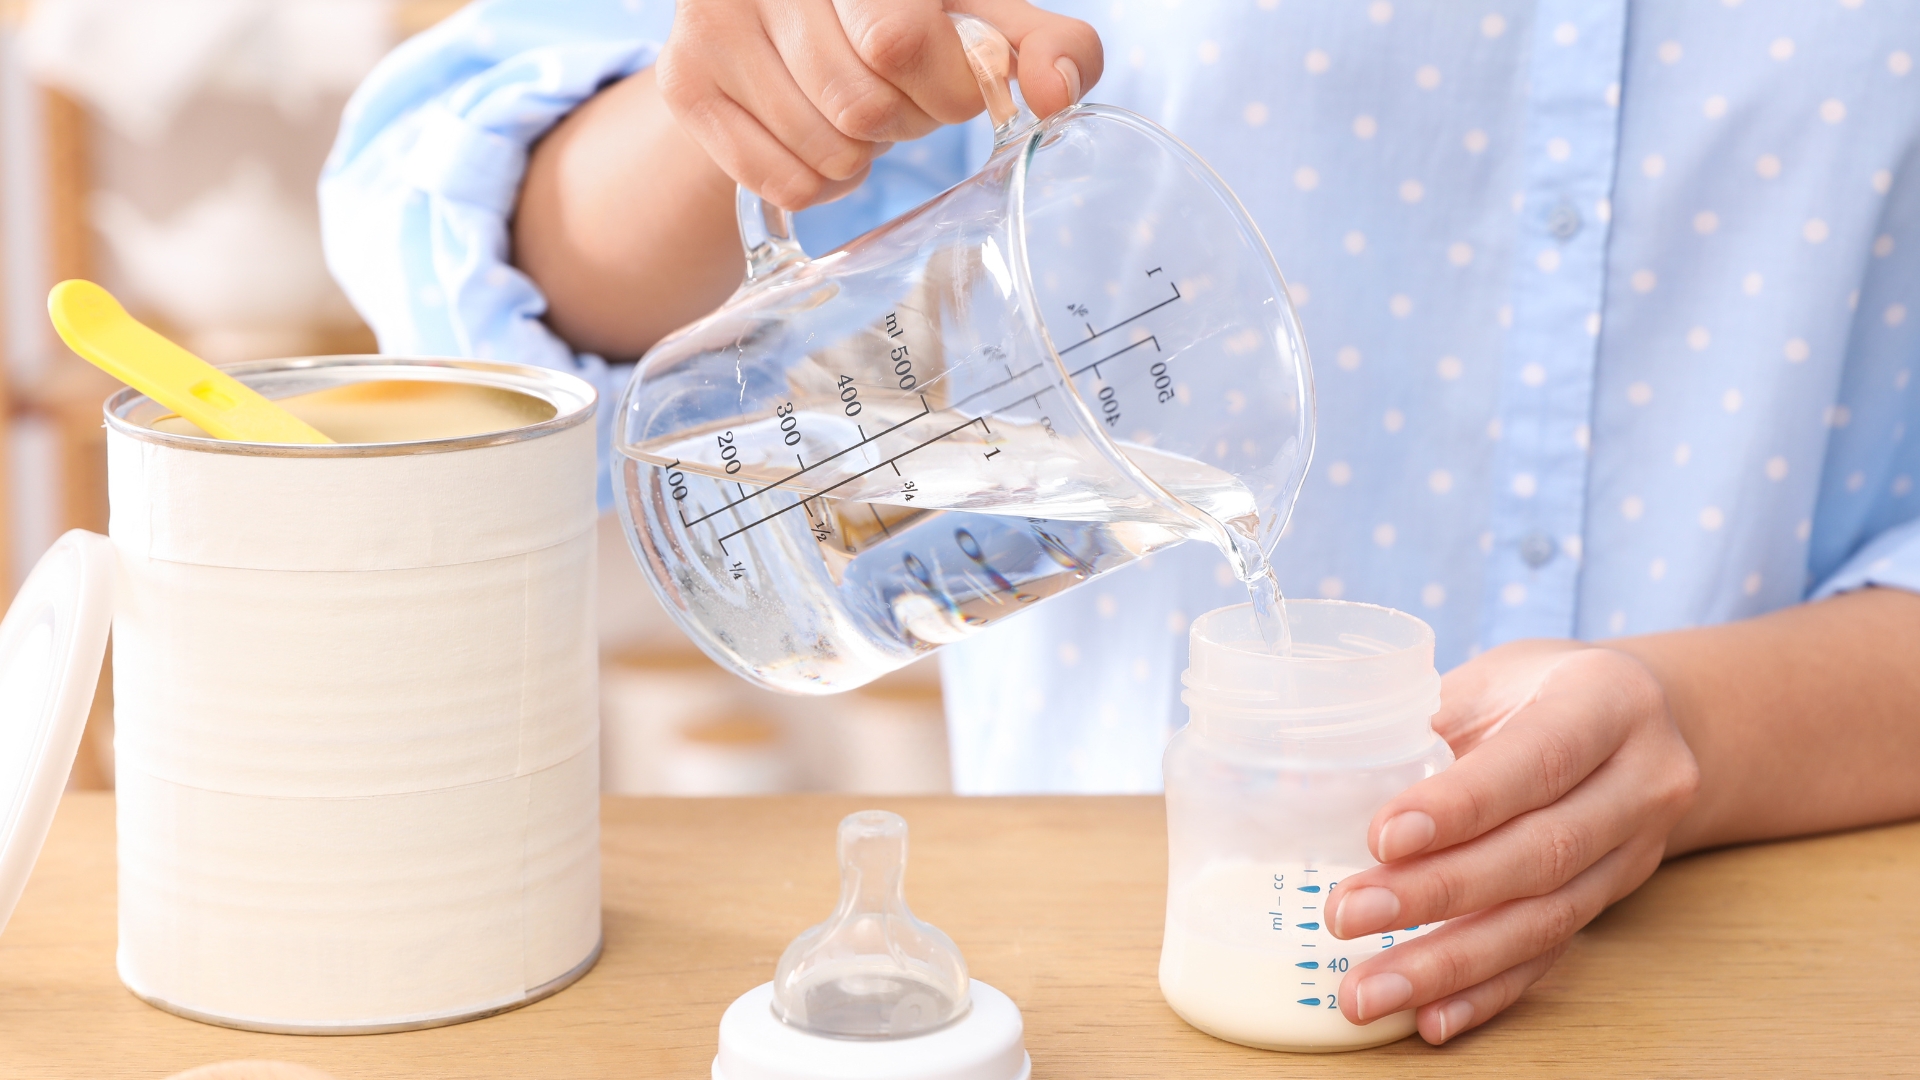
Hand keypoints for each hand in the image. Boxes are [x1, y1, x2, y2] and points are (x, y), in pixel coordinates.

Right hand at [657, 0, 1101, 210]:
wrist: (786, 18)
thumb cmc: (903, 15)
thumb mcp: (978, 15)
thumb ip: (1044, 45)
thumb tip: (1053, 93)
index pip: (898, 40)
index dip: (944, 85)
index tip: (950, 81)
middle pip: (859, 105)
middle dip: (904, 124)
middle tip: (900, 100)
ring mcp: (712, 20)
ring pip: (822, 150)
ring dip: (864, 158)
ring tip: (859, 117)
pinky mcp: (683, 81)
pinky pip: (781, 182)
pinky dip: (821, 183)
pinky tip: (819, 137)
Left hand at [1321, 641, 1700, 1043]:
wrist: (1640, 720)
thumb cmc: (1535, 690)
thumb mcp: (1490, 679)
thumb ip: (1422, 722)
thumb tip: (1304, 777)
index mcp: (1607, 701)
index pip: (1537, 760)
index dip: (1462, 805)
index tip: (1381, 837)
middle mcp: (1640, 782)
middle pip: (1541, 852)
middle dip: (1437, 893)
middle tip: (1346, 915)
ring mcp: (1634, 852)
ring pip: (1544, 920)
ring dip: (1449, 964)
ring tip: (1367, 991)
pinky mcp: (1611, 904)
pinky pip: (1550, 958)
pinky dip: (1486, 993)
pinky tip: (1431, 1017)